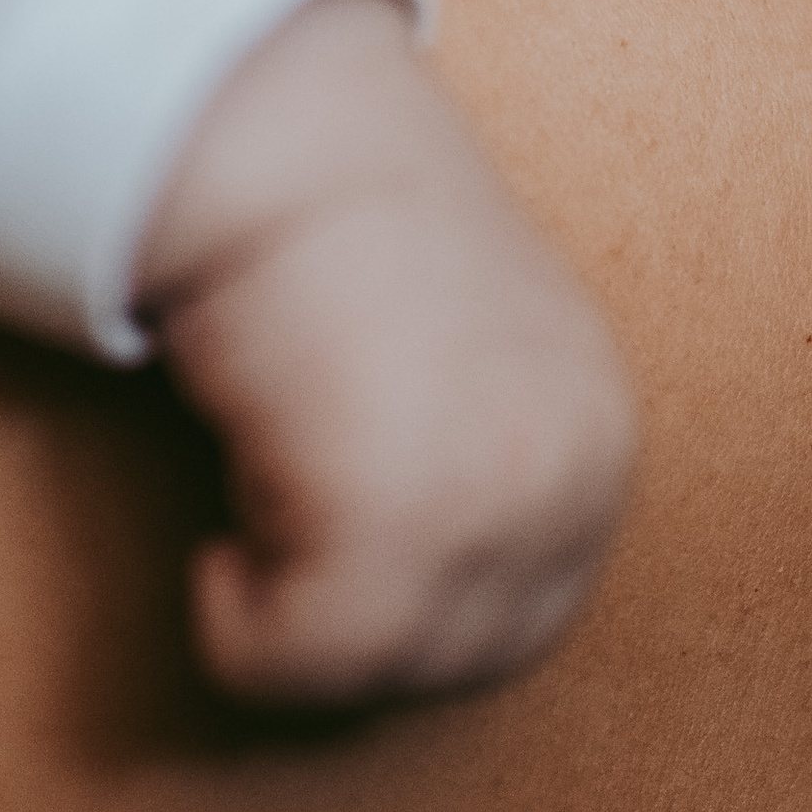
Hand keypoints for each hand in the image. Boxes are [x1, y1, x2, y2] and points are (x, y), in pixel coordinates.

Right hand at [133, 0, 637, 708]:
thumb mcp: (470, 357)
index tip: (323, 560)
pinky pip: (301, 660)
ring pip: (376, 673)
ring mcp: (495, 500)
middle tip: (271, 548)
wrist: (281, 138)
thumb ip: (481, 460)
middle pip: (460, 661)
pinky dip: (236, 626)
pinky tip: (214, 537)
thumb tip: (421, 598)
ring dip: (288, 625)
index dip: (410, 616)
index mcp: (597, 437)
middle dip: (352, 632)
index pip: (529, 617)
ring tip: (244, 515)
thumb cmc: (336, 232)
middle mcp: (572, 475)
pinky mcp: (397, 514)